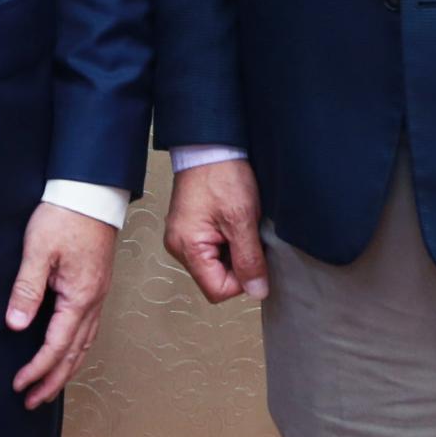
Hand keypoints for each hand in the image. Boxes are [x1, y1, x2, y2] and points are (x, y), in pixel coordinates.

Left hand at [7, 203, 116, 408]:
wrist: (91, 191)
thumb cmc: (65, 215)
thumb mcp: (38, 250)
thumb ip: (27, 289)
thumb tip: (16, 324)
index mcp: (80, 296)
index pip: (57, 345)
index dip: (37, 369)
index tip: (19, 385)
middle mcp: (94, 301)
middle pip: (75, 353)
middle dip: (54, 380)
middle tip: (32, 401)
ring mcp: (98, 295)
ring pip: (84, 344)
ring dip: (66, 368)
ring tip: (48, 387)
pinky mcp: (95, 286)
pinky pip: (88, 329)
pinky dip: (75, 349)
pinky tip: (66, 352)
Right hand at [161, 158, 267, 304]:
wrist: (210, 145)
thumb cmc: (221, 175)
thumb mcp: (242, 219)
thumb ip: (249, 259)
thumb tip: (256, 291)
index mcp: (187, 248)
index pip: (218, 290)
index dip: (242, 280)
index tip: (254, 256)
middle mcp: (179, 247)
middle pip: (216, 279)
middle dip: (239, 263)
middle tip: (248, 234)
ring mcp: (183, 238)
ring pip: (217, 265)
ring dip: (235, 250)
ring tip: (240, 224)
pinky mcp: (191, 229)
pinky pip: (213, 249)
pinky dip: (229, 240)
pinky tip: (234, 222)